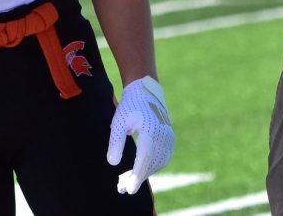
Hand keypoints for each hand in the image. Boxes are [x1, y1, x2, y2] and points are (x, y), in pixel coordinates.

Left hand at [107, 76, 174, 194]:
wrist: (146, 93)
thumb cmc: (130, 107)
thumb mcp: (119, 122)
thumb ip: (116, 142)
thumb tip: (113, 163)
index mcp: (150, 130)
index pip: (144, 159)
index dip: (137, 176)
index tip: (129, 189)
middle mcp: (163, 136)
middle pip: (151, 164)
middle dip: (138, 178)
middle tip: (123, 188)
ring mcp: (169, 139)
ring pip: (158, 164)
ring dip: (144, 174)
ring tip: (126, 182)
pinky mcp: (170, 141)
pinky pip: (162, 159)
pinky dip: (151, 168)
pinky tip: (138, 172)